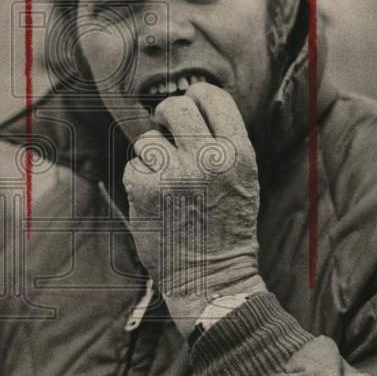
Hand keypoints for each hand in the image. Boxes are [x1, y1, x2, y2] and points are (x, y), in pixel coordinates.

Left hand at [123, 82, 266, 336]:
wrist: (213, 279)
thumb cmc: (226, 227)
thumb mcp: (243, 179)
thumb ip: (223, 143)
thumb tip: (191, 105)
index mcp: (239, 153)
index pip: (213, 97)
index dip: (196, 96)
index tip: (189, 106)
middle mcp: (210, 158)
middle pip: (176, 107)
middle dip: (166, 118)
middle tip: (166, 135)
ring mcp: (176, 173)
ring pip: (148, 139)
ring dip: (152, 157)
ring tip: (166, 183)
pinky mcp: (146, 189)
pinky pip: (134, 167)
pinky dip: (139, 183)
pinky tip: (155, 204)